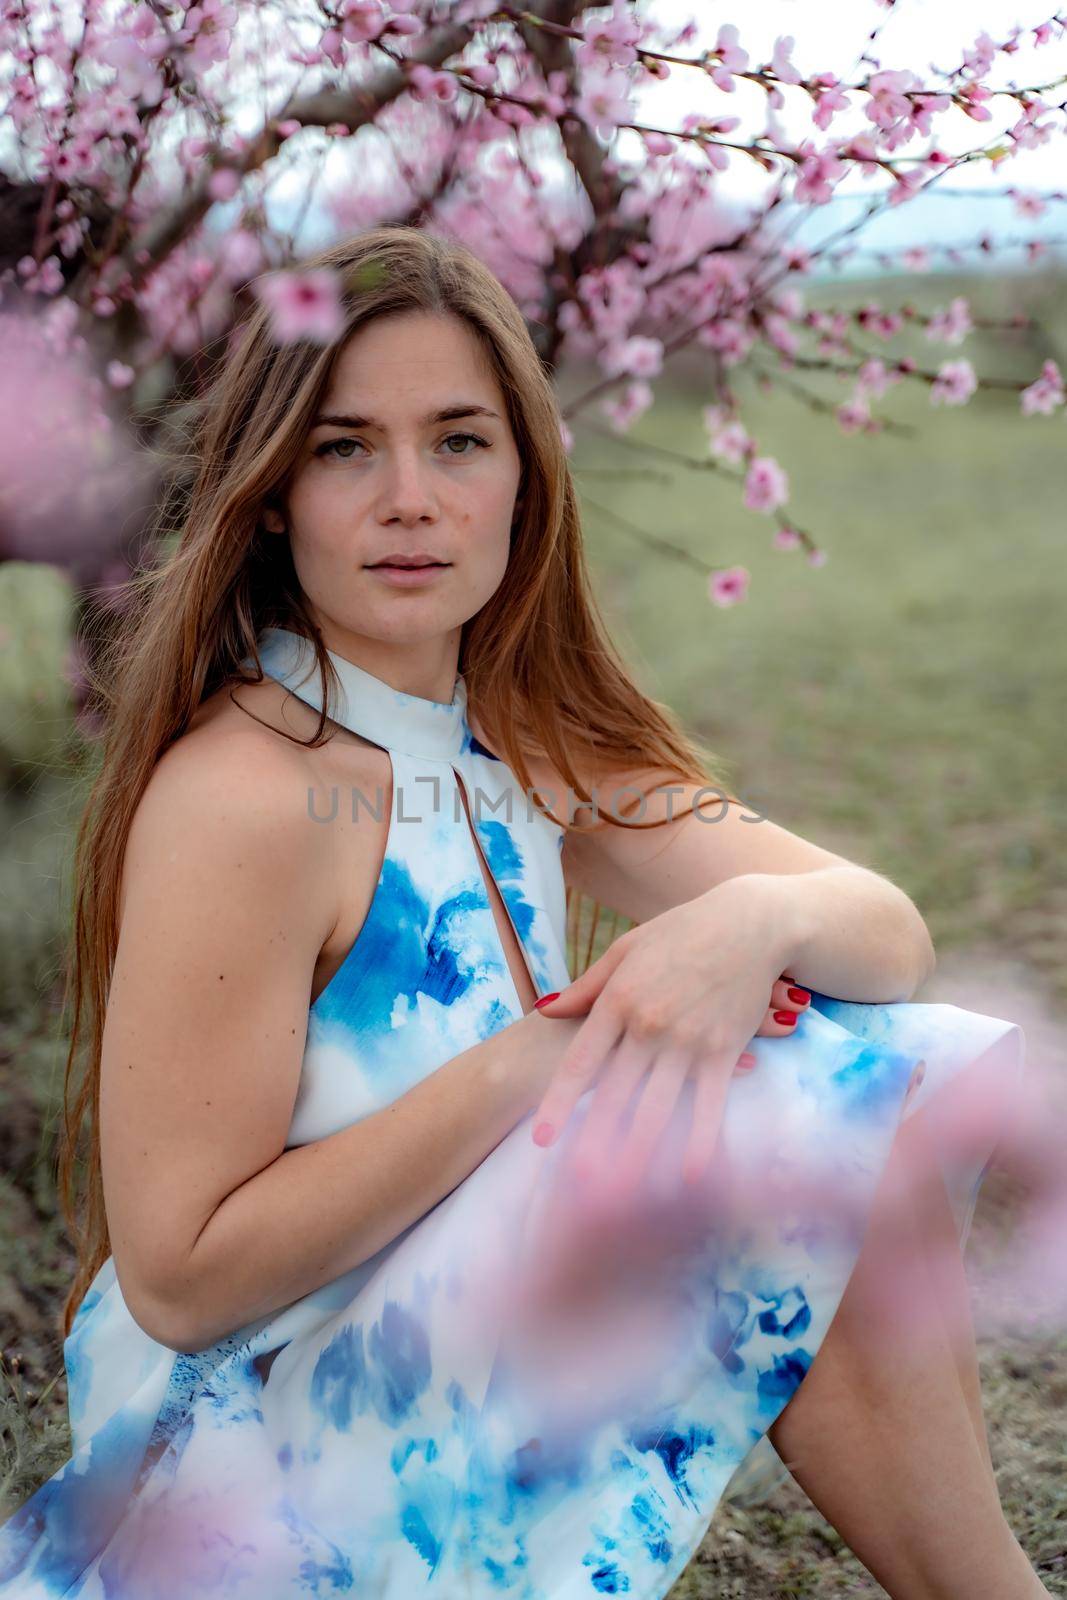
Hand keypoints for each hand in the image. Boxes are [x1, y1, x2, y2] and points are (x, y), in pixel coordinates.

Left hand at [529, 876, 810, 1190]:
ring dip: (639, 1155)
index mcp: (618, 1001)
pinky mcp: (723, 1050)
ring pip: (656, 1108)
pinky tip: (688, 1176)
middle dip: (594, 1144)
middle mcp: (648, 1025)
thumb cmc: (683, 933)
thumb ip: (588, 988)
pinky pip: (707, 1104)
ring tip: (622, 1197)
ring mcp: (687, 1041)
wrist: (749, 923)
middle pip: (614, 1095)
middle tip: (577, 1187)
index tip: (543, 1139)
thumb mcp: (627, 950)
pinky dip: (698, 1142)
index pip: (581, 1063)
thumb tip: (546, 1010)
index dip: (559, 1103)